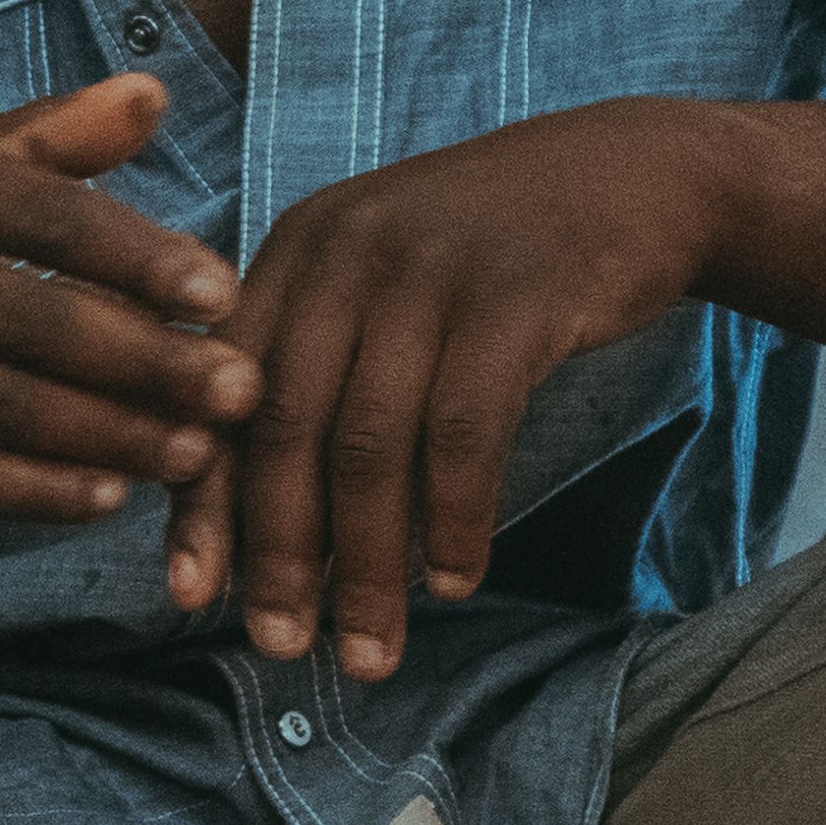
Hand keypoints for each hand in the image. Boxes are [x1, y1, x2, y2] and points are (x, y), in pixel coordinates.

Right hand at [0, 78, 248, 580]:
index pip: (41, 212)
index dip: (137, 256)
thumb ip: (38, 138)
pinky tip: (102, 498)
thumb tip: (154, 94)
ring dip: (107, 437)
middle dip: (147, 363)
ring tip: (195, 456)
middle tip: (241, 394)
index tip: (224, 294)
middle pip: (31, 320)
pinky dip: (27, 493)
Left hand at [172, 102, 747, 679]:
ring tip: (370, 649)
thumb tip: (264, 526)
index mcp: (297, 248)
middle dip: (279, 552)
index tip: (189, 596)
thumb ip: (320, 364)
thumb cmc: (495, 254)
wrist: (636, 175)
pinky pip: (464, 435)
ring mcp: (429, 271)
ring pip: (371, 446)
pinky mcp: (513, 299)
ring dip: (366, 565)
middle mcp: (347, 249)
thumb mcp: (384, 277)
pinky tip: (453, 580)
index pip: (223, 392)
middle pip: (288, 426)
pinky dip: (454, 520)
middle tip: (281, 646)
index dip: (204, 501)